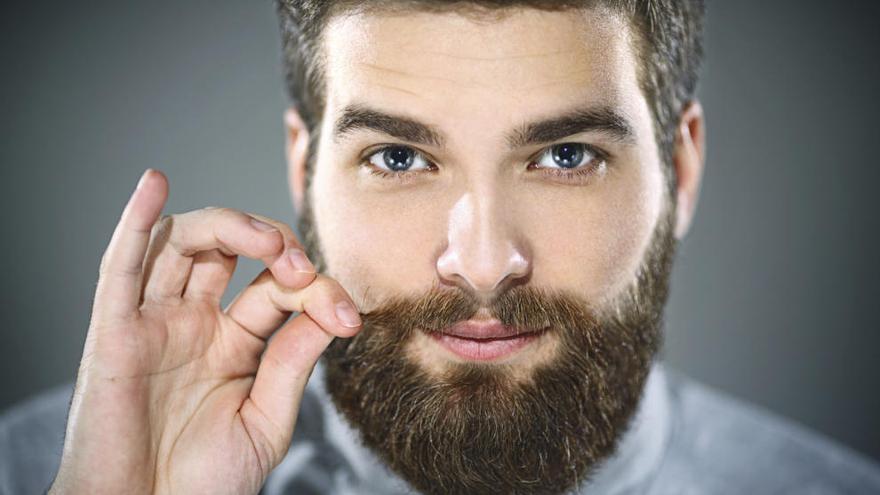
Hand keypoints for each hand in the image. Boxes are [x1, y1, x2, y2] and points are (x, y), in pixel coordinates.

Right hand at [49, 169, 361, 493]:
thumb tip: (331, 310)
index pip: (276, 288)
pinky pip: (120, 265)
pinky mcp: (113, 332)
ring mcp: (153, 321)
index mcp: (231, 342)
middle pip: (230, 247)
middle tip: (302, 268)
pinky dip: (135, 221)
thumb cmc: (202, 482)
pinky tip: (155, 184)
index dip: (316, 291)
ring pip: (184, 241)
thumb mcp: (265, 420)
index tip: (348, 319)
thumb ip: (292, 362)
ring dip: (229, 225)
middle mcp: (192, 321)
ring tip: (269, 243)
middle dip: (274, 243)